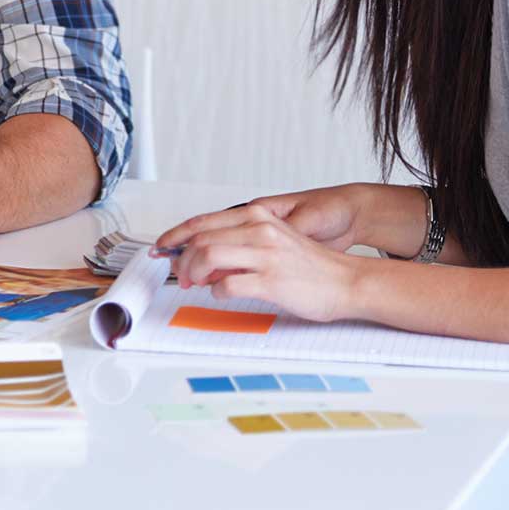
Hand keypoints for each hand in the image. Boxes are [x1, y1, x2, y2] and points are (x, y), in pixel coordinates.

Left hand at [153, 205, 363, 322]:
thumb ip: (239, 241)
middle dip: (182, 258)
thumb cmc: (309, 265)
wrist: (347, 282)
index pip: (202, 221)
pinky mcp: (271, 282)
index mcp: (258, 216)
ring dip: (193, 272)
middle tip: (181, 273)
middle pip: (200, 239)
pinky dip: (215, 291)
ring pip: (208, 256)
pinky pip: (227, 285)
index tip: (161, 246)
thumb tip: (200, 253)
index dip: (174, 235)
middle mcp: (260, 231)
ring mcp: (266, 256)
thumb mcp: (272, 239)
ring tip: (195, 283)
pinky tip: (221, 293)